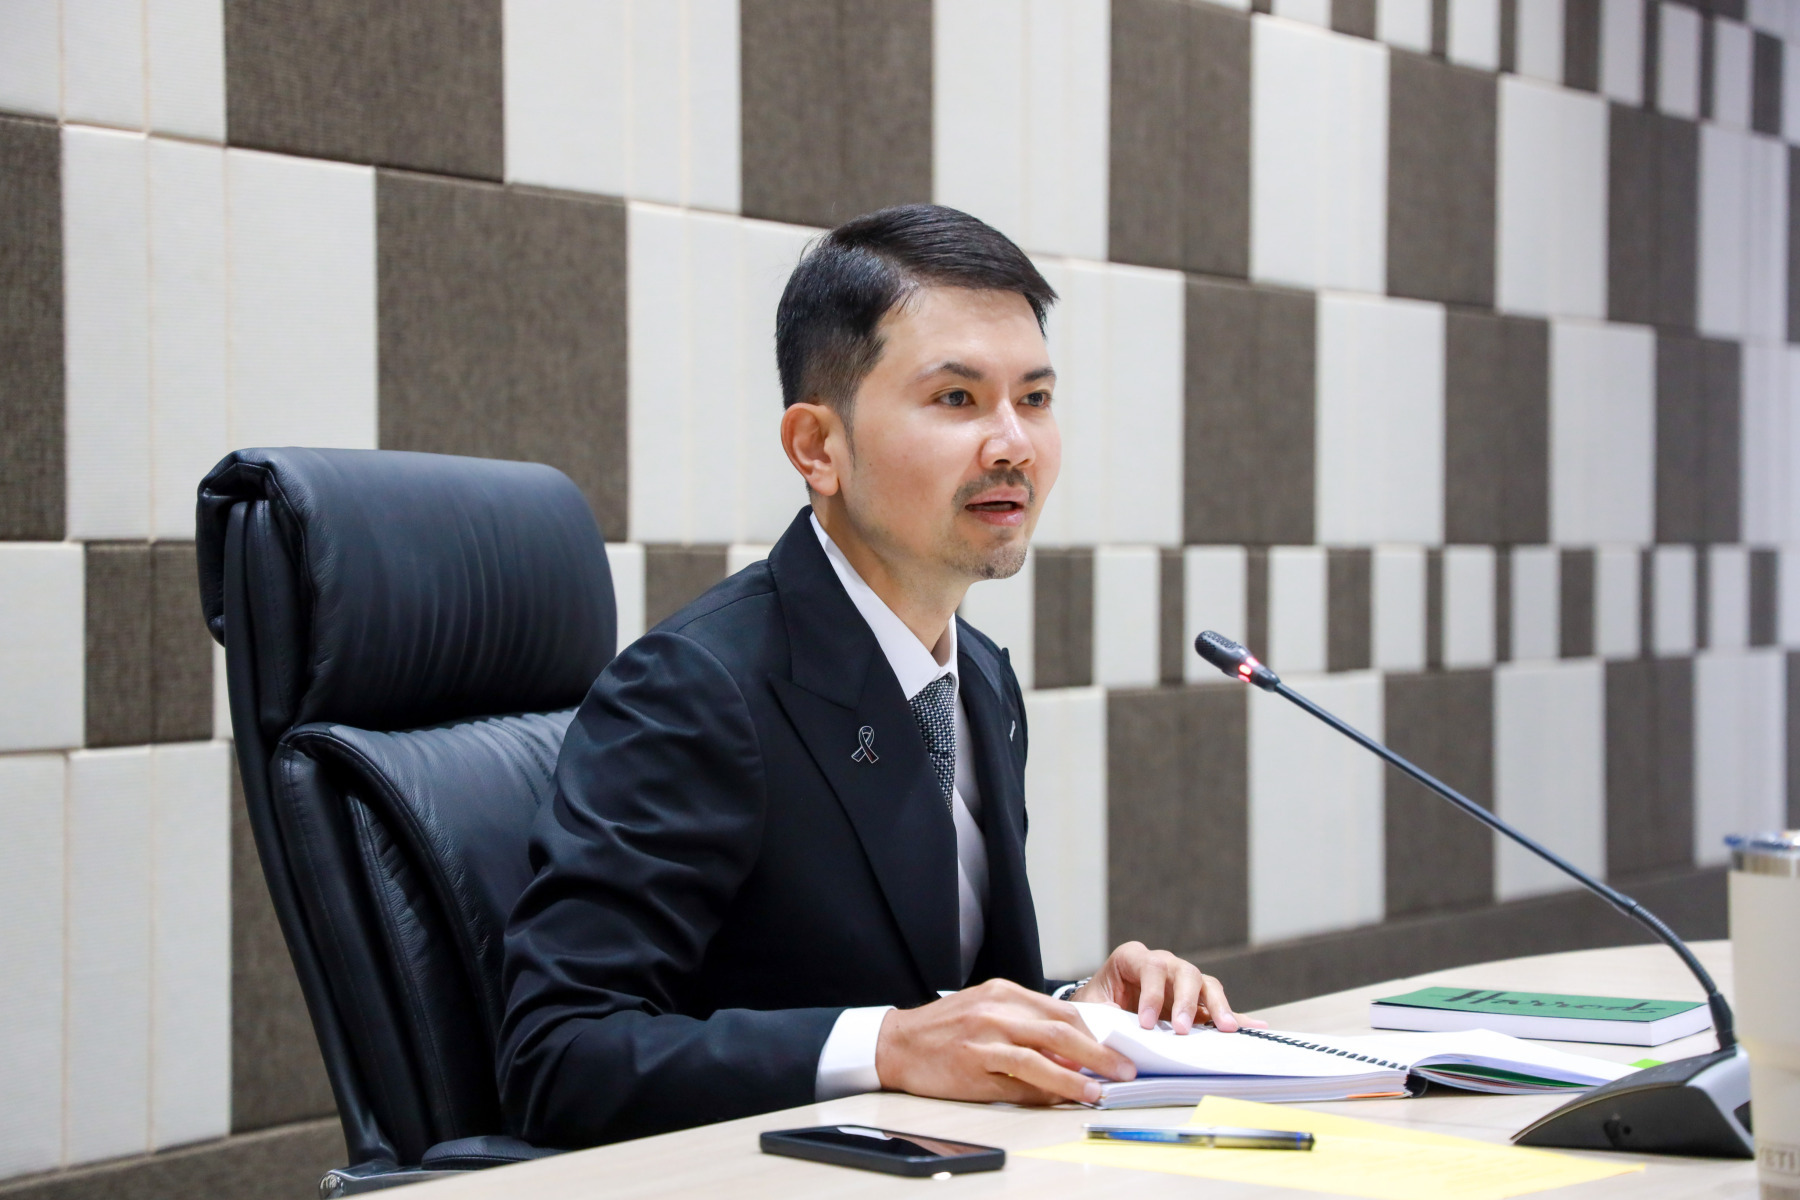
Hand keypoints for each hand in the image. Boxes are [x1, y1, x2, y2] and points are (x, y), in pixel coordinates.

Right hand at [874, 978, 1137, 1104]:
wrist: (897, 1043)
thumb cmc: (944, 1028)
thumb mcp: (986, 1009)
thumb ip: (1025, 1023)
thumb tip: (1069, 1052)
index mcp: (1003, 992)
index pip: (1061, 1011)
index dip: (1093, 1033)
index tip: (1114, 1049)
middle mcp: (997, 1011)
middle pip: (1061, 1031)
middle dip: (1099, 1052)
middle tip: (1123, 1070)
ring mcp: (984, 1039)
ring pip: (1043, 1057)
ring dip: (1077, 1075)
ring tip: (1100, 1089)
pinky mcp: (973, 1066)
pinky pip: (1019, 1081)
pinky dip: (1045, 1090)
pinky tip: (1064, 1097)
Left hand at [1070, 942, 1268, 1034]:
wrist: (1099, 1009)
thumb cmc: (1093, 1005)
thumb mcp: (1090, 1007)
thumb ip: (1100, 1017)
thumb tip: (1109, 1038)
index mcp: (1132, 958)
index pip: (1149, 967)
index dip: (1151, 994)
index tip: (1147, 1024)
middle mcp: (1162, 964)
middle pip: (1184, 972)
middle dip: (1186, 1001)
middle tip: (1182, 1029)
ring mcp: (1181, 983)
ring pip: (1206, 985)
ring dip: (1217, 1007)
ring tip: (1226, 1029)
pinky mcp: (1195, 1003)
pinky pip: (1218, 1007)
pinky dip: (1236, 1016)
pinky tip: (1255, 1027)